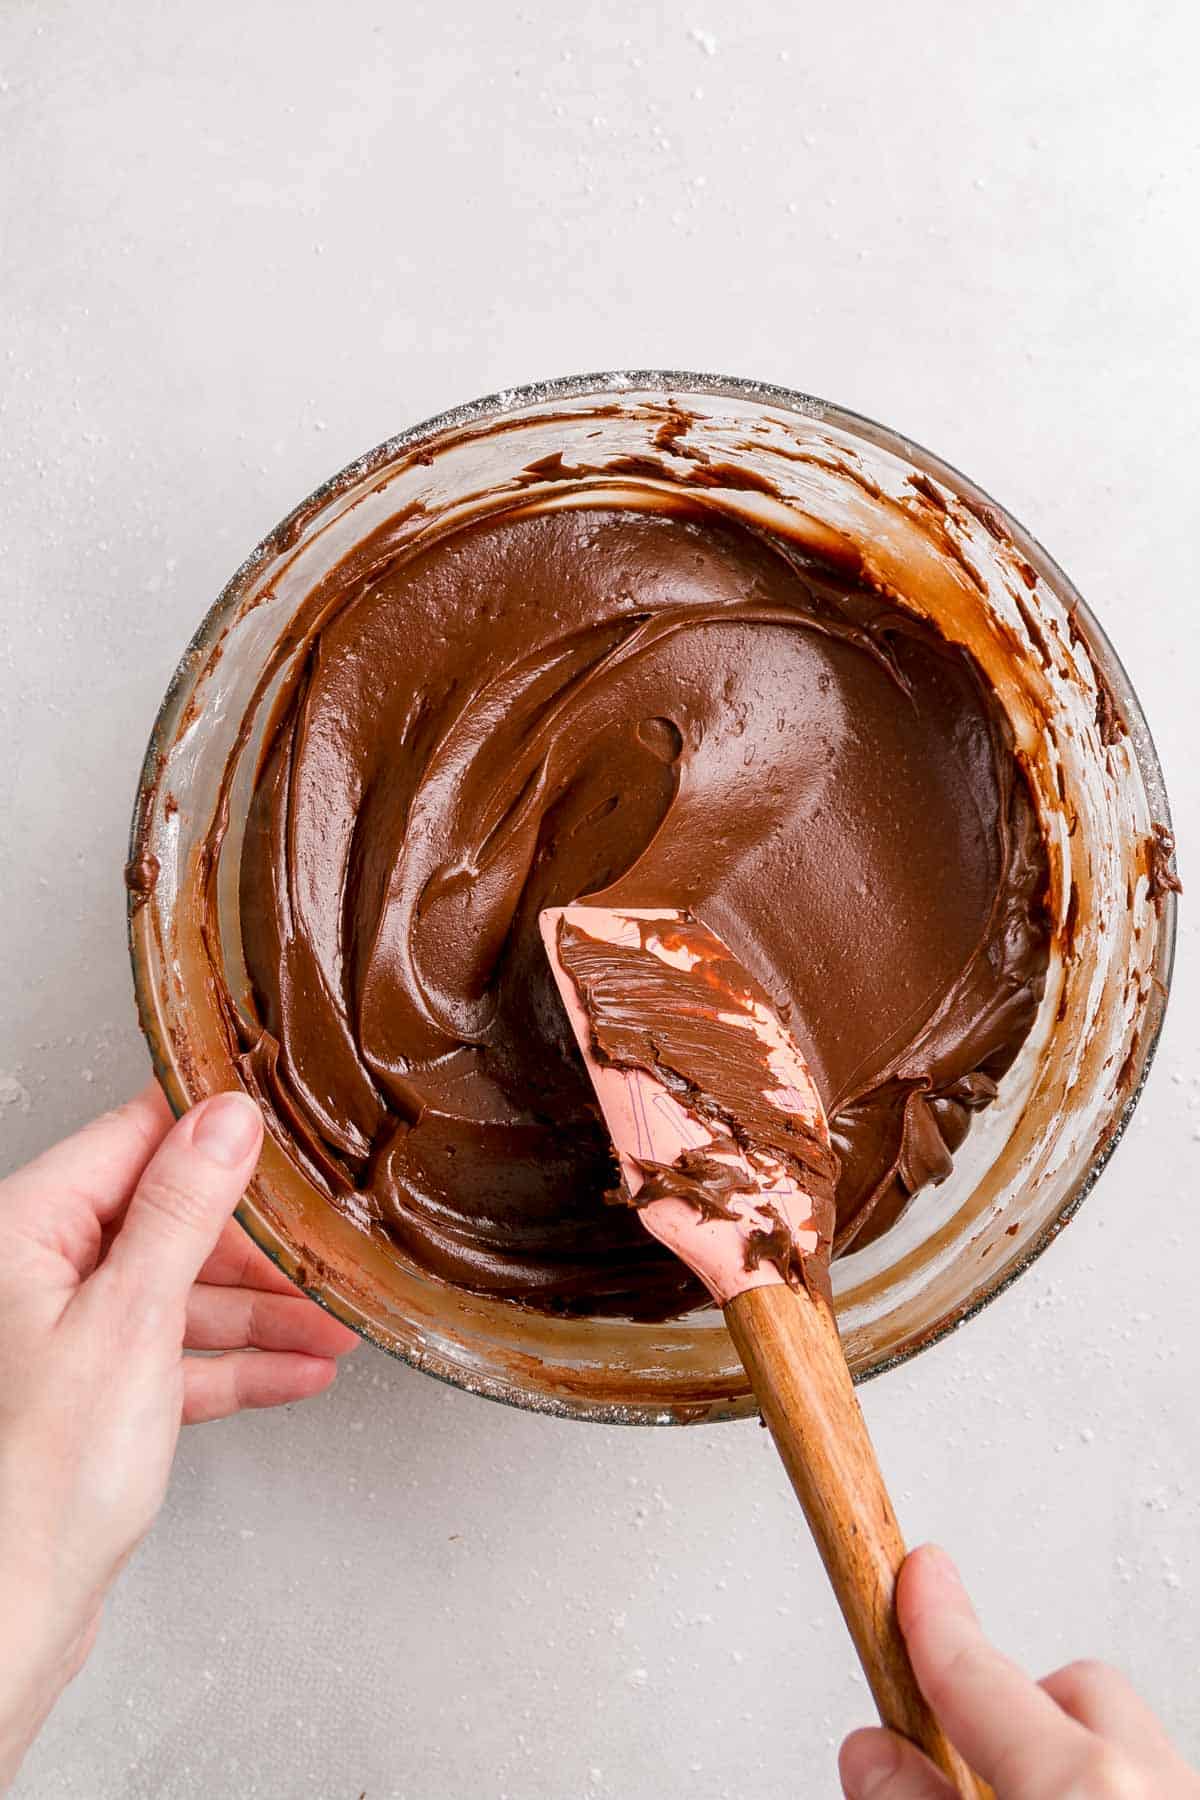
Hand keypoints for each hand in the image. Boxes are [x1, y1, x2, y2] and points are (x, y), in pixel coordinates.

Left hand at [0, 1082, 357, 1787]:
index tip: (282, 1119)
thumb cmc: (40, 1480)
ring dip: (263, 1311)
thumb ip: (184, 1210)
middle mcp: (38, 1274)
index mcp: (27, 1231)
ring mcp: (66, 1336)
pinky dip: (238, 1364)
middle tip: (329, 1238)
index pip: (133, 1140)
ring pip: (181, 1292)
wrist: (17, 1614)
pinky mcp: (93, 1395)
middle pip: (167, 1220)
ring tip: (337, 1321)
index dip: (212, 1127)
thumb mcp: (133, 1319)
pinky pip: (178, 1356)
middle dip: (256, 1241)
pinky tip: (301, 1371)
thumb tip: (226, 1119)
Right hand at [840, 1545, 1199, 1796]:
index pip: (979, 1673)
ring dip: (1073, 1768)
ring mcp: (1194, 1799)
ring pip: (1131, 1744)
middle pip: (1079, 1689)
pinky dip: (1117, 1794)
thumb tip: (874, 1753)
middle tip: (958, 1755)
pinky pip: (1161, 1785)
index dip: (933, 1619)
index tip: (918, 1573)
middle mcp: (1162, 1785)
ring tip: (1017, 1799)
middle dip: (1018, 1709)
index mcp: (1086, 1785)